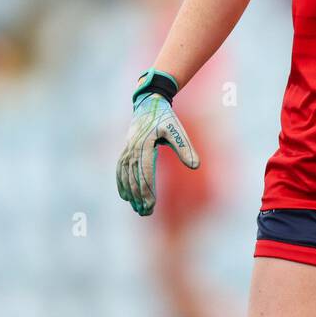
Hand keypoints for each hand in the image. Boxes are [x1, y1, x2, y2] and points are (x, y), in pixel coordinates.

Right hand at [115, 73, 199, 215]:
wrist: (149, 103)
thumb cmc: (165, 117)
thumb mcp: (177, 130)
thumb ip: (185, 148)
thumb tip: (196, 166)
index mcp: (144, 145)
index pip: (144, 174)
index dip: (147, 192)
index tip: (152, 206)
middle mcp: (132, 149)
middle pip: (134, 179)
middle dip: (139, 197)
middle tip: (146, 213)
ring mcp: (126, 150)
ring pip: (125, 177)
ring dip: (130, 194)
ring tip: (138, 209)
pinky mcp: (125, 150)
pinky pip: (120, 170)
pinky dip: (121, 184)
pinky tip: (125, 196)